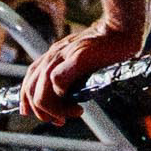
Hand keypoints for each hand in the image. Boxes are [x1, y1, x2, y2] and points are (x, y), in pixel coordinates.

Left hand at [18, 19, 135, 125]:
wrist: (122, 30)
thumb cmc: (107, 47)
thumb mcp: (81, 61)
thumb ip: (69, 74)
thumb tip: (64, 98)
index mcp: (52, 55)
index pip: (29, 81)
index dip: (28, 102)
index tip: (42, 116)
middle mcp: (53, 55)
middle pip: (30, 90)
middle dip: (42, 112)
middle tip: (61, 121)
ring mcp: (63, 55)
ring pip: (40, 93)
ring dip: (55, 111)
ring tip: (75, 113)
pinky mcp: (76, 57)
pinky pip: (57, 82)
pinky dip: (63, 98)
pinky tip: (79, 104)